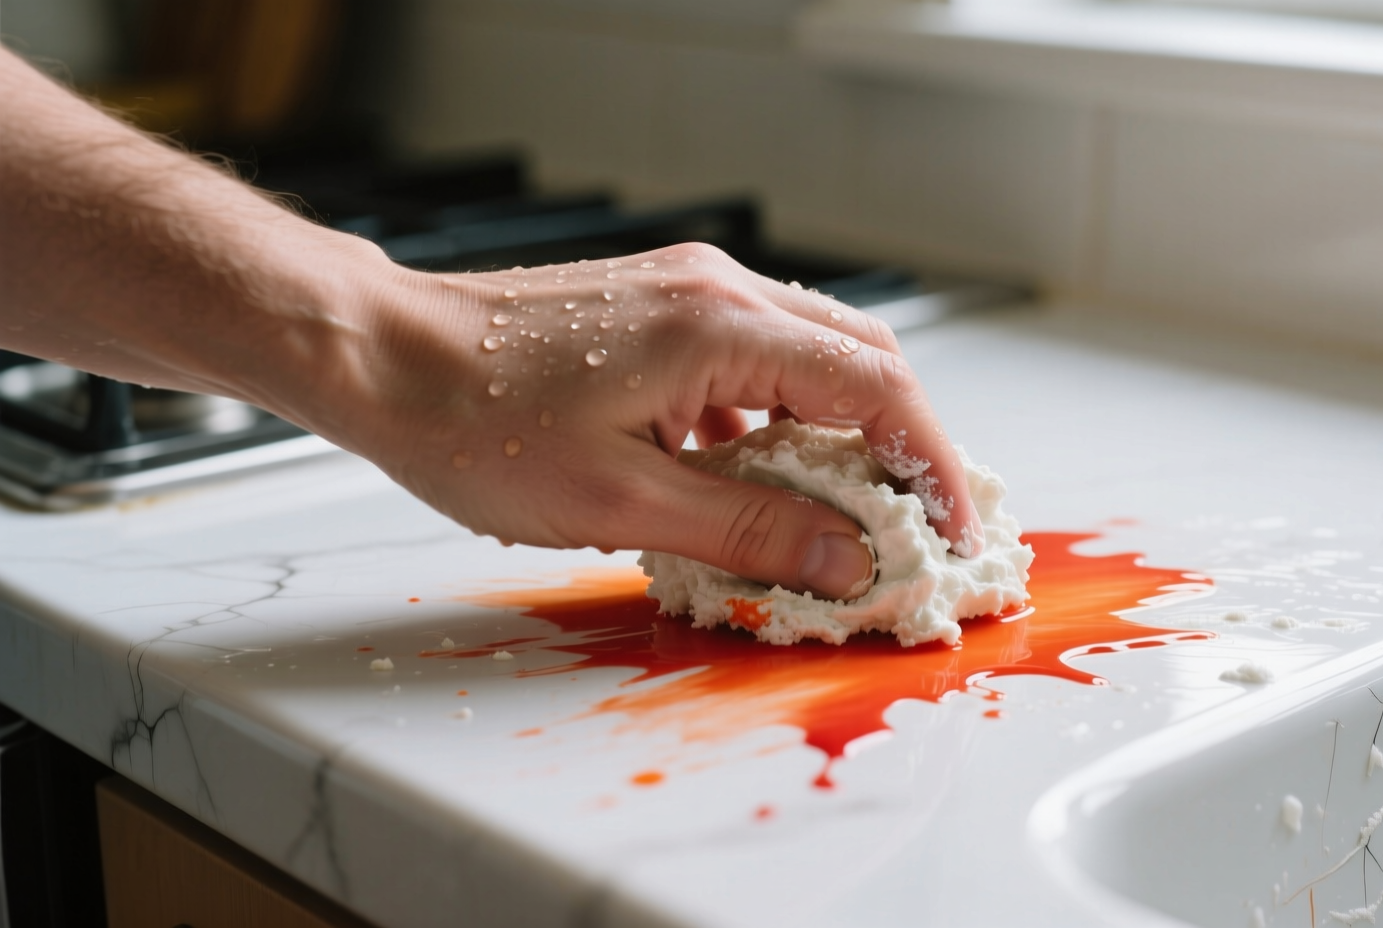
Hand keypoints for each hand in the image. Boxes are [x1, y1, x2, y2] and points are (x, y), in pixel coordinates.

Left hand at [331, 243, 983, 600]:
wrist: (378, 354)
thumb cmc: (473, 421)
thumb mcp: (619, 501)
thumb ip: (748, 528)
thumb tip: (845, 556)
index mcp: (720, 326)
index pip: (875, 388)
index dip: (929, 463)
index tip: (952, 526)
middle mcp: (717, 290)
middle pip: (860, 360)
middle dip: (901, 444)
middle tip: (914, 523)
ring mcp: (687, 292)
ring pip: (810, 356)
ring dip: (841, 431)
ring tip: (844, 512)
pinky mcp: (659, 310)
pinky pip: (755, 359)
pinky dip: (781, 418)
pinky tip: (756, 476)